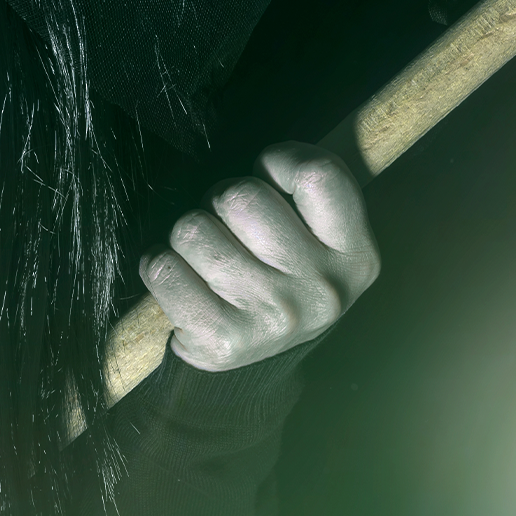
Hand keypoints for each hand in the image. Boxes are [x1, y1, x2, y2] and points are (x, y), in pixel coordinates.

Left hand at [138, 142, 379, 372]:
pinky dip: (159, 265)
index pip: (316, 174)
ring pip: (193, 228)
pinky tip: (182, 279)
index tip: (269, 181)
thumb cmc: (280, 274)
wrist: (254, 358)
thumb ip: (303, 189)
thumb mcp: (318, 234)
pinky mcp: (223, 341)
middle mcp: (322, 289)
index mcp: (356, 255)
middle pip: (240, 196)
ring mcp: (273, 317)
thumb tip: (268, 158)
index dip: (279, 163)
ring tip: (206, 257)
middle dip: (220, 201)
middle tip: (228, 227)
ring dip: (188, 235)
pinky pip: (163, 268)